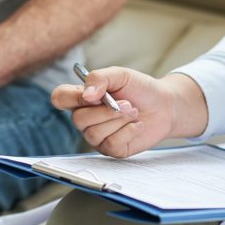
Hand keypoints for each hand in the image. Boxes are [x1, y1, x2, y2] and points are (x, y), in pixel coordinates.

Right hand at [50, 67, 206, 157]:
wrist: (164, 106)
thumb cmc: (140, 89)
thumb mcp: (121, 75)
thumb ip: (100, 78)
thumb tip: (87, 95)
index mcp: (83, 97)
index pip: (59, 98)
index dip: (72, 98)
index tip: (94, 95)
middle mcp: (86, 118)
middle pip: (78, 120)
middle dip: (106, 111)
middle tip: (127, 104)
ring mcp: (97, 136)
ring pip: (94, 134)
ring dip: (119, 121)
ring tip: (133, 112)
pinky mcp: (111, 149)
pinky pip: (111, 145)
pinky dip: (128, 132)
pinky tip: (136, 125)